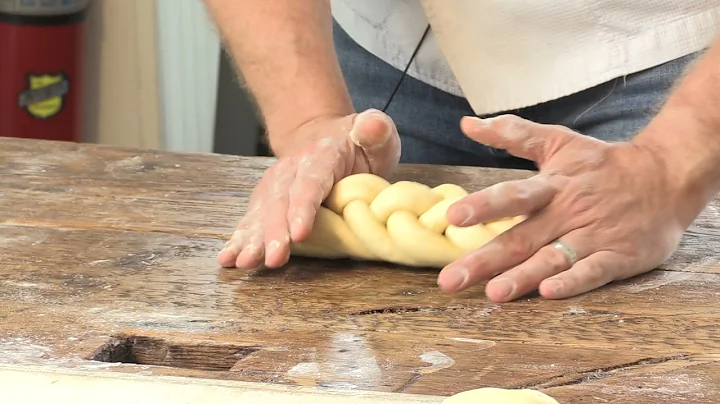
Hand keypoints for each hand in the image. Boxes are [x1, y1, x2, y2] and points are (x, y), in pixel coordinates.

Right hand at [218, 109, 400, 268]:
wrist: (321, 135)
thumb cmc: (356, 144)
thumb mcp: (376, 133)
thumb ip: (376, 130)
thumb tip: (372, 126)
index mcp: (322, 156)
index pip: (311, 181)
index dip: (303, 207)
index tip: (300, 233)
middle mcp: (291, 170)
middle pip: (280, 202)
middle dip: (274, 232)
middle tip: (273, 258)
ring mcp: (275, 186)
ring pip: (261, 212)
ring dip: (252, 239)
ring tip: (244, 262)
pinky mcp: (265, 201)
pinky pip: (251, 220)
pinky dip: (238, 239)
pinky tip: (228, 258)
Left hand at [437, 115, 700, 301]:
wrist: (667, 176)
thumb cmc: (603, 164)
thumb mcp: (559, 141)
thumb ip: (512, 134)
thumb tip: (466, 124)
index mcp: (552, 186)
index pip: (513, 196)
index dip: (484, 206)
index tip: (452, 217)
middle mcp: (568, 213)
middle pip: (522, 238)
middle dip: (484, 260)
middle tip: (450, 280)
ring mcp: (593, 236)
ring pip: (552, 259)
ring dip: (523, 277)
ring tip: (494, 293)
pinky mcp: (618, 256)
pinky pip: (593, 271)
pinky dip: (573, 281)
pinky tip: (549, 293)